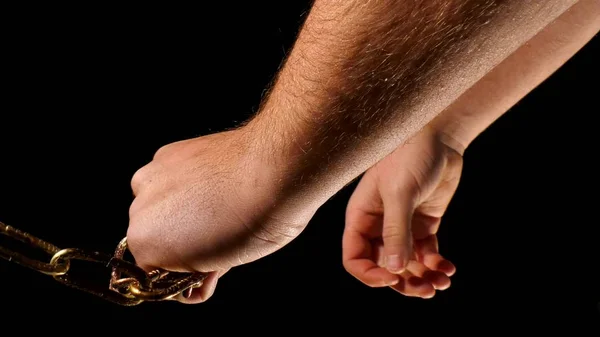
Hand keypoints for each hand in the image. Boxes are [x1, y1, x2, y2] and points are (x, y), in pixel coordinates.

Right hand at [127, 130, 313, 303]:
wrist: (274, 170)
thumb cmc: (254, 221)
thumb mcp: (225, 263)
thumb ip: (199, 271)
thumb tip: (198, 276)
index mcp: (145, 244)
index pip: (154, 271)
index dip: (182, 273)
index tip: (204, 270)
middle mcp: (139, 209)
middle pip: (153, 237)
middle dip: (180, 241)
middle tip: (217, 238)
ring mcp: (152, 176)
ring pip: (158, 206)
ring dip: (180, 211)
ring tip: (218, 209)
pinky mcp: (168, 153)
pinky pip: (169, 179)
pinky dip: (186, 185)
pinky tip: (214, 185)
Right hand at [343, 126, 459, 297]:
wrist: (439, 137)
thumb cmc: (409, 156)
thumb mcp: (400, 193)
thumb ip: (396, 231)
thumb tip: (394, 270)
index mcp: (362, 217)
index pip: (355, 257)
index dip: (370, 274)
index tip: (393, 277)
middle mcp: (379, 226)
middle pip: (383, 267)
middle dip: (403, 282)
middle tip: (426, 290)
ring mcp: (402, 227)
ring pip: (406, 264)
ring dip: (422, 277)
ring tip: (442, 282)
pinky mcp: (424, 225)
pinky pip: (426, 254)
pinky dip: (437, 264)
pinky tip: (449, 269)